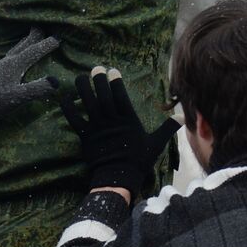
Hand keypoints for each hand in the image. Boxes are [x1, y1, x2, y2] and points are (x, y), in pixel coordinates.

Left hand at [0, 29, 58, 155]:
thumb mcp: (18, 97)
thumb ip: (37, 89)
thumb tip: (56, 81)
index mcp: (14, 65)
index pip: (34, 51)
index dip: (47, 45)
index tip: (59, 39)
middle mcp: (7, 62)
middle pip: (23, 45)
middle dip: (33, 36)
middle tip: (41, 26)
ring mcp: (0, 68)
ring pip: (16, 50)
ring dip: (25, 42)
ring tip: (31, 37)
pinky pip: (11, 57)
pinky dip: (19, 52)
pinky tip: (17, 58)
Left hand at [59, 67, 179, 193]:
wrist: (118, 178)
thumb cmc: (138, 160)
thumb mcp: (156, 143)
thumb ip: (168, 127)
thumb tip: (183, 116)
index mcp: (128, 120)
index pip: (121, 96)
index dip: (116, 83)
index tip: (113, 71)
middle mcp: (112, 121)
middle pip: (104, 96)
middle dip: (100, 81)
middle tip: (96, 68)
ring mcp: (97, 128)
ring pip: (88, 104)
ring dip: (83, 90)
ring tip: (80, 77)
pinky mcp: (86, 136)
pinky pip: (75, 120)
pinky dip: (68, 109)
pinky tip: (63, 98)